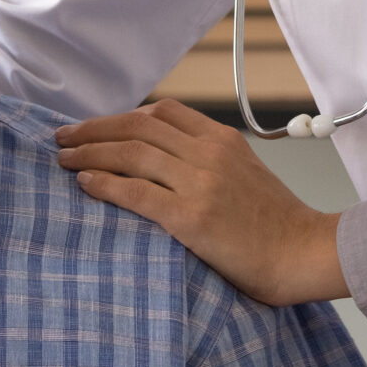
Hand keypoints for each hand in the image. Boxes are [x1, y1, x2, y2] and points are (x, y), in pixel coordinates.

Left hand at [55, 100, 347, 307]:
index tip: (95, 127)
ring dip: (89, 154)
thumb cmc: (276, 223)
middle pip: (137, 127)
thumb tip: (163, 158)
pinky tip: (84, 185)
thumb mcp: (245, 173)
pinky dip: (104, 185)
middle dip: (93, 130)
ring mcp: (200, 183)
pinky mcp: (191, 217)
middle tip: (62, 138)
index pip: (161, 113)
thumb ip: (209, 159)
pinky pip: (135, 192)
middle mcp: (208, 153)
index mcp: (222, 139)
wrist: (304, 253)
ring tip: (63, 160)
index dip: (121, 117)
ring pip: (130, 154)